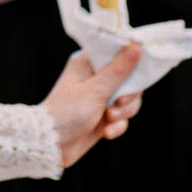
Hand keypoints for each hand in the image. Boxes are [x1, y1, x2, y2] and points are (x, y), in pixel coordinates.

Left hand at [43, 44, 142, 167]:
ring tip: (109, 119)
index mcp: (87, 63)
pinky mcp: (103, 116)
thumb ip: (118, 71)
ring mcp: (99, 97)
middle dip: (128, 95)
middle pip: (129, 79)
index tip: (139, 72)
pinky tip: (107, 132)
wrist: (52, 145)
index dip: (131, 61)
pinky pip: (122, 117)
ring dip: (123, 112)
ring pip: (128, 100)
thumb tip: (137, 46)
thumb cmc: (68, 112)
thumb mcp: (95, 91)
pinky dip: (117, 125)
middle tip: (118, 103)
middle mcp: (94, 77)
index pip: (116, 52)